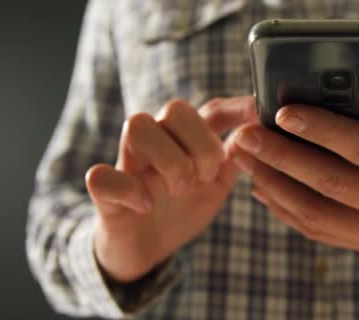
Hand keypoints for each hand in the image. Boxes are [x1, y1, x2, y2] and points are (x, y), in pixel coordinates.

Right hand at [85, 96, 256, 281]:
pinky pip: (101, 175)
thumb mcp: (217, 186)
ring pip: (138, 125)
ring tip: (179, 189)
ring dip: (170, 160)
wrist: (144, 248)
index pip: (210, 110)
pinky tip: (147, 205)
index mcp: (186, 141)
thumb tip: (257, 133)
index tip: (257, 117)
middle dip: (201, 143)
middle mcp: (156, 143)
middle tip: (206, 176)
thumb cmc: (181, 209)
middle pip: (175, 108)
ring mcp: (128, 164)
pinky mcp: (105, 193)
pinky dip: (130, 190)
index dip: (236, 110)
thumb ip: (235, 160)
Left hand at [230, 89, 358, 258]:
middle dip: (283, 157)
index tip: (285, 112)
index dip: (325, 131)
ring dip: (274, 184)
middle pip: (333, 184)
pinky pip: (319, 231)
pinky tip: (261, 185)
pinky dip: (285, 209)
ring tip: (243, 157)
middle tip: (246, 134)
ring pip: (317, 213)